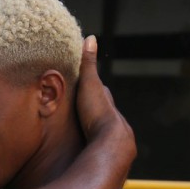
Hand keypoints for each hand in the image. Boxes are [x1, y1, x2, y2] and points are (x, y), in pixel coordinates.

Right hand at [75, 36, 134, 158]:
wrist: (110, 142)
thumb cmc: (98, 111)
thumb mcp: (89, 84)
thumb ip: (88, 64)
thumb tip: (90, 38)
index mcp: (106, 100)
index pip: (100, 90)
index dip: (91, 86)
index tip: (83, 82)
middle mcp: (111, 117)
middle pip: (101, 110)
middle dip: (92, 108)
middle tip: (78, 107)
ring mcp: (109, 135)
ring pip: (99, 129)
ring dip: (90, 129)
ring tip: (78, 131)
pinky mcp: (104, 151)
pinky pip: (95, 145)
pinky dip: (89, 144)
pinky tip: (82, 149)